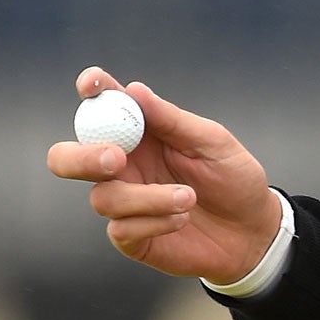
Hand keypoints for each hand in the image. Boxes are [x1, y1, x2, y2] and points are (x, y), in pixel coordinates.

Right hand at [47, 67, 279, 282]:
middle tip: (116, 159)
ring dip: (148, 197)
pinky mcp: (130, 235)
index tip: (92, 84)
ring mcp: (123, 201)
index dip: (92, 92)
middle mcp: (123, 166)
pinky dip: (155, 221)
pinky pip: (121, 229)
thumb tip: (134, 89)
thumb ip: (172, 120)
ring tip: (189, 197)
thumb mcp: (213, 143)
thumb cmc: (233, 178)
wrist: (252, 230)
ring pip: (103, 197)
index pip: (103, 107)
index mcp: (140, 134)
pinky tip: (182, 219)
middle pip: (67, 158)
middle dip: (81, 157)